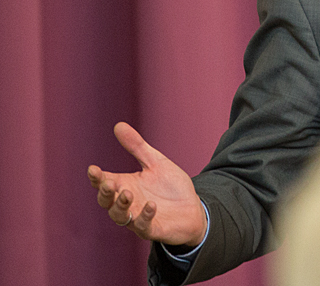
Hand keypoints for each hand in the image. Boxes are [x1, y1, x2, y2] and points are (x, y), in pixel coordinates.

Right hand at [87, 122, 206, 245]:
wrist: (193, 208)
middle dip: (105, 192)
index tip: (93, 169)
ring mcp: (138, 218)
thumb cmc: (170, 187)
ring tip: (127, 193)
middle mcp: (128, 203)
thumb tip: (118, 125)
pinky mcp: (153, 229)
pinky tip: (151, 205)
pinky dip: (145, 216)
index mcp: (125, 186)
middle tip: (109, 182)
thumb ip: (137, 147)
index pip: (103, 183)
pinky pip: (143, 226)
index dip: (96, 178)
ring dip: (120, 205)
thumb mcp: (155, 162)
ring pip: (120, 216)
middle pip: (106, 201)